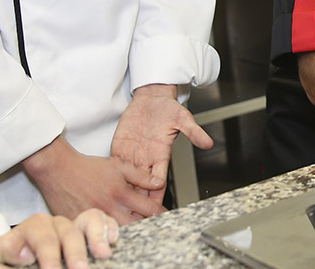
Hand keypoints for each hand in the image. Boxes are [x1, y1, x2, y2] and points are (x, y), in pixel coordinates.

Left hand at [0, 210, 116, 268]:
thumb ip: (5, 252)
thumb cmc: (0, 260)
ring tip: (103, 254)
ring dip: (98, 235)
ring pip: (89, 219)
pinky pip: (103, 221)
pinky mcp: (88, 233)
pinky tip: (113, 242)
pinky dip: (110, 228)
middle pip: (68, 230)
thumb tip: (25, 253)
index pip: (42, 236)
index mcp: (32, 227)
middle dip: (75, 251)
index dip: (48, 254)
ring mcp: (73, 226)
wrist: (6, 259)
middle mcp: (55, 223)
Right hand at [23, 134, 165, 224]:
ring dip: (128, 234)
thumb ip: (140, 175)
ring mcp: (95, 218)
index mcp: (121, 193)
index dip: (161, 214)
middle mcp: (109, 207)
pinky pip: (96, 236)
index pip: (149, 209)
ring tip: (135, 236)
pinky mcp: (80, 225)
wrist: (58, 169)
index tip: (166, 217)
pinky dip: (105, 237)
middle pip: (136, 225)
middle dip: (147, 227)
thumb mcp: (117, 165)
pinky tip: (110, 239)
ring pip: (118, 234)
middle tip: (155, 229)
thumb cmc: (87, 168)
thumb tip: (159, 183)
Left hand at [111, 84, 212, 206]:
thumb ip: (194, 132)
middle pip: (141, 186)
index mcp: (161, 155)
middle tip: (134, 216)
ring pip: (126, 179)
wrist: (151, 98)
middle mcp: (146, 159)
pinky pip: (114, 165)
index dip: (156, 195)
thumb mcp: (183, 119)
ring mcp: (132, 154)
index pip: (158, 181)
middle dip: (139, 202)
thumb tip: (208, 143)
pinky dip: (111, 177)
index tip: (155, 208)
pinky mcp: (120, 148)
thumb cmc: (168, 108)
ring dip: (123, 193)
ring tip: (117, 208)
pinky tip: (106, 187)